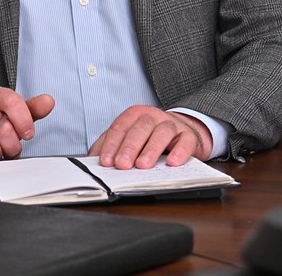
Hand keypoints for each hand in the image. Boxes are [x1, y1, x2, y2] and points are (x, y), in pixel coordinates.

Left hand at [89, 106, 212, 168]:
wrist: (184, 129)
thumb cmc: (151, 135)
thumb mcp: (129, 136)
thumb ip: (111, 144)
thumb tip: (93, 159)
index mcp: (134, 115)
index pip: (120, 128)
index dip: (111, 145)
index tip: (106, 161)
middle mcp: (152, 117)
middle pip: (139, 129)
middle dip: (129, 147)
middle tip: (122, 165)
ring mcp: (172, 124)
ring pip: (161, 133)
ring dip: (151, 150)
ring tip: (143, 165)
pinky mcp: (189, 135)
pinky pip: (186, 141)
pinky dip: (180, 152)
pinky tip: (172, 163)